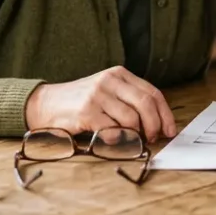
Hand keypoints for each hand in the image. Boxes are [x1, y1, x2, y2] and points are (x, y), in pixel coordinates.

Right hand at [24, 66, 177, 141]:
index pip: (152, 93)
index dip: (165, 114)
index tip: (170, 130)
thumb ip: (129, 100)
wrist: (46, 104)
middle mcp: (109, 81)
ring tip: (132, 140)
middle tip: (154, 138)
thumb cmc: (80, 101)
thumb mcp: (107, 91)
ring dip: (136, 135)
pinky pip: (113, 130)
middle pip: (146, 104)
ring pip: (131, 119)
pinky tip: (114, 140)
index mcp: (118, 74)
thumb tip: (157, 122)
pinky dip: (118, 140)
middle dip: (155, 125)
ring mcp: (97, 96)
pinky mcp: (86, 112)